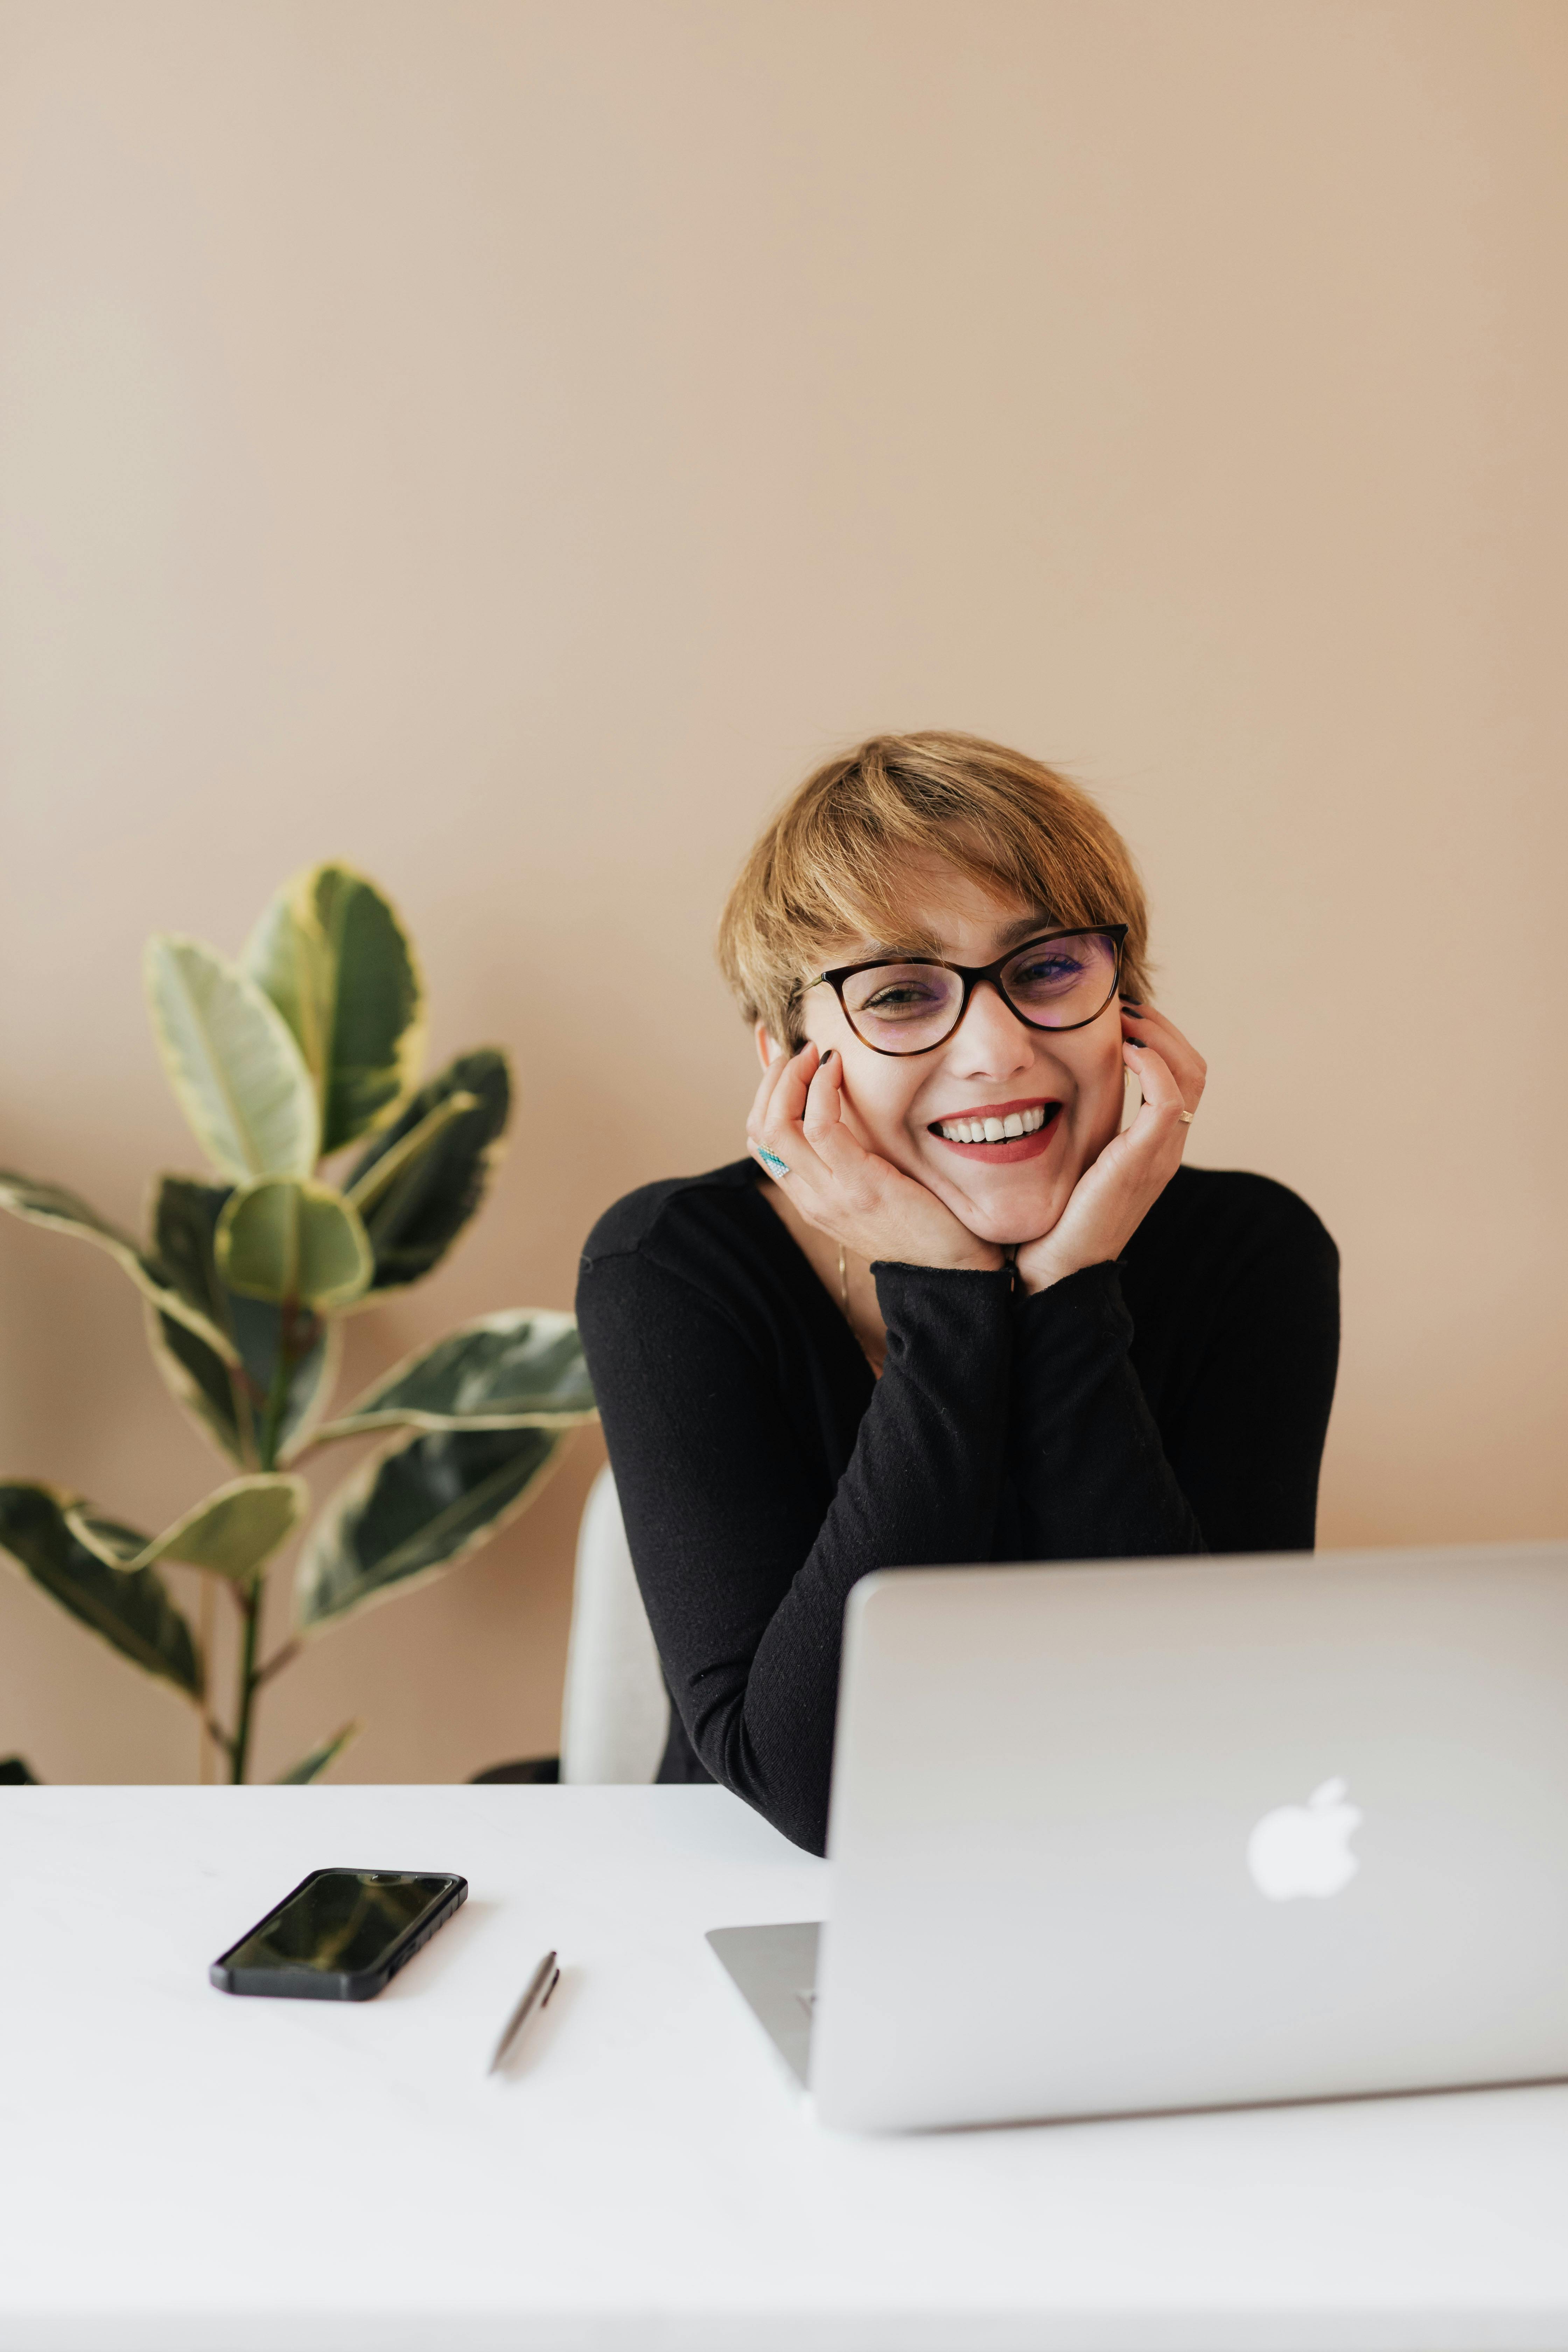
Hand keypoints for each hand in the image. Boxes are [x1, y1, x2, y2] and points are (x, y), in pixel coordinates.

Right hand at [747, 1041, 1003, 1273]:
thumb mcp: (873, 1191)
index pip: (761, 1143)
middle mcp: (811, 1199)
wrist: (954, 1269)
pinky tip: (836, 1069)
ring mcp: (831, 1195)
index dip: (765, 1096)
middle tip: (799, 1052)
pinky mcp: (860, 1185)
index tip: (790, 1065)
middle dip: (772, 1080)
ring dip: (791, 1077)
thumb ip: (851, 1161)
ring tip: (814, 1053)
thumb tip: (846, 1111)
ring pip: (779, 1125)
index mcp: (810, 1200)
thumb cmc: (923, 1223)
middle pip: (760, 1129)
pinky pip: (821, 1126)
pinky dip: (822, 1088)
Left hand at [1014, 1002, 1206, 1294]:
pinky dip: (1153, 1064)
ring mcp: (1160, 1155)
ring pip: (1190, 1074)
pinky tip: (1123, 1050)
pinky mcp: (1143, 1161)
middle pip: (1195, 1067)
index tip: (1120, 1016)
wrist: (1055, 1271)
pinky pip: (1168, 1099)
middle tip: (1123, 1007)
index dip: (1159, 1036)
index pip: (1182, 1074)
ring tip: (1123, 1019)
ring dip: (1159, 1035)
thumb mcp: (1075, 1160)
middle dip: (1163, 1027)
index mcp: (1154, 1145)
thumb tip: (1053, 1084)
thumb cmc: (1054, 1218)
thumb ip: (1082, 1128)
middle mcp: (1167, 1147)